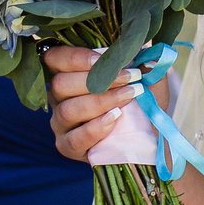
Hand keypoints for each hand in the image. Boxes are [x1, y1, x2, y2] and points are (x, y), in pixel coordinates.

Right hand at [43, 46, 146, 162]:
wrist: (148, 137)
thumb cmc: (140, 103)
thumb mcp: (145, 80)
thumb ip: (144, 66)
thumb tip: (147, 59)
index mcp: (69, 74)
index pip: (56, 58)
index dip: (75, 57)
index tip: (103, 58)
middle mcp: (59, 98)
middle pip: (60, 84)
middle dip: (96, 79)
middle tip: (129, 77)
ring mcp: (61, 124)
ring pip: (67, 111)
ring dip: (100, 102)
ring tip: (127, 97)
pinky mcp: (68, 147)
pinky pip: (74, 140)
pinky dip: (94, 129)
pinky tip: (114, 118)